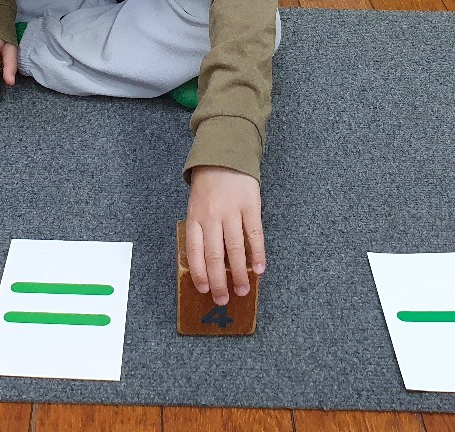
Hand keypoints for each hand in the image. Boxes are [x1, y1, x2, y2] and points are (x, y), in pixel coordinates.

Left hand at [185, 166, 264, 305]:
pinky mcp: (250, 206)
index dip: (199, 274)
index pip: (194, 252)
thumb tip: (207, 262)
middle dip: (219, 282)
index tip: (204, 290)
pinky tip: (260, 269)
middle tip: (223, 300)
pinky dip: (258, 254)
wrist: (225, 154)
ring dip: (239, 273)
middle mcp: (212, 216)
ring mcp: (231, 211)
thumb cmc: (209, 184)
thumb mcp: (196, 204)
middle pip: (214, 255)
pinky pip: (254, 234)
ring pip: (234, 249)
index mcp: (195, 217)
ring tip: (243, 290)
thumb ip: (201, 229)